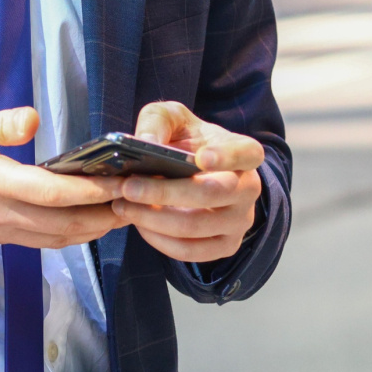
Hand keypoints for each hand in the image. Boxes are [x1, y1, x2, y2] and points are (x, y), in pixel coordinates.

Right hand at [0, 107, 129, 247]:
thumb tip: (33, 118)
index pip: (53, 193)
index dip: (91, 190)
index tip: (121, 181)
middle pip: (63, 225)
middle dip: (103, 217)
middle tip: (136, 203)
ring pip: (52, 239)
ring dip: (89, 231)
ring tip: (118, 215)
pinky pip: (36, 241)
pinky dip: (65, 235)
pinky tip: (80, 223)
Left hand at [111, 101, 263, 262]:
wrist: (194, 173)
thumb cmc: (186, 143)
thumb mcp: (173, 119)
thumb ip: (158, 120)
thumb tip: (145, 142)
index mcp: (244, 152)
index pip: (246, 153)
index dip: (226, 156)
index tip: (201, 157)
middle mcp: (249, 188)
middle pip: (209, 194)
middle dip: (163, 193)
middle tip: (128, 187)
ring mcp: (240, 221)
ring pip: (195, 227)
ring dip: (152, 219)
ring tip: (123, 206)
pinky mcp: (225, 246)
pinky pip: (190, 251)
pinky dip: (158, 240)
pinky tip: (139, 224)